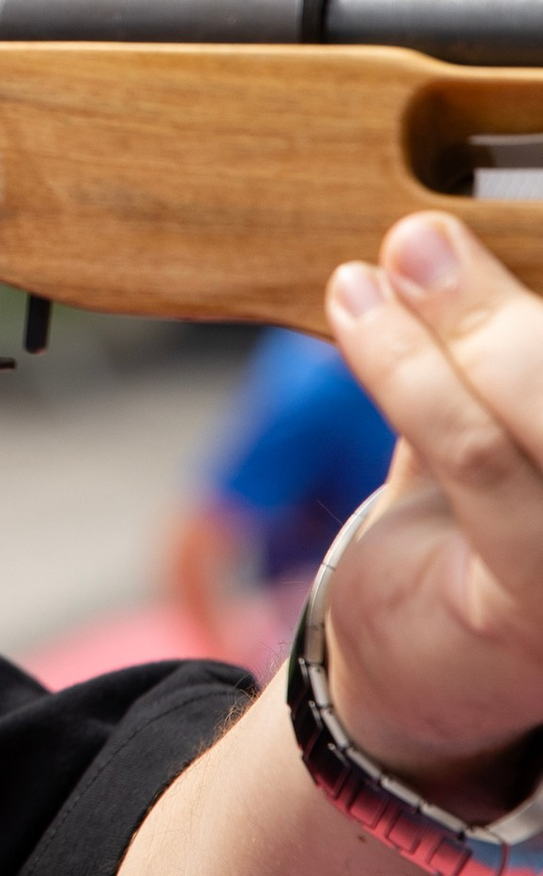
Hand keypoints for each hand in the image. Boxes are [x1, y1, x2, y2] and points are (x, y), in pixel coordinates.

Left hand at [321, 213, 542, 806]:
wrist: (423, 675)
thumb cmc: (480, 522)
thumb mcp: (507, 415)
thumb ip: (504, 337)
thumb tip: (451, 219)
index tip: (518, 200)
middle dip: (506, 306)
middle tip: (423, 234)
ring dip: (455, 327)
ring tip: (384, 268)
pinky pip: (483, 463)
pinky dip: (411, 376)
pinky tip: (357, 314)